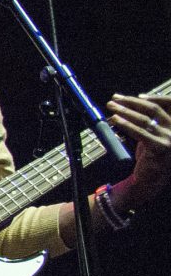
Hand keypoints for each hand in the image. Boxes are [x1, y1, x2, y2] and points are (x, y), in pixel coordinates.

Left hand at [107, 93, 170, 207]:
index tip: (135, 96)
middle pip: (153, 109)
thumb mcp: (153, 135)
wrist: (152, 179)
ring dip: (125, 111)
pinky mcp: (159, 148)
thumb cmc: (151, 156)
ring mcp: (169, 139)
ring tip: (111, 107)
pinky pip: (140, 132)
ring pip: (145, 119)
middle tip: (115, 99)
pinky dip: (126, 124)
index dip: (153, 97)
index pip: (169, 103)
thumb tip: (126, 106)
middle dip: (132, 102)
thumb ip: (148, 122)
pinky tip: (115, 120)